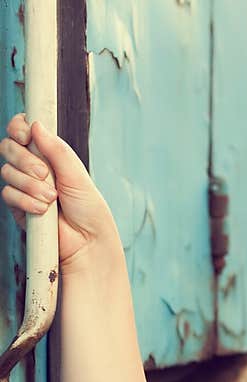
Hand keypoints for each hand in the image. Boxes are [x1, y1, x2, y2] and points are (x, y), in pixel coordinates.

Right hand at [1, 113, 118, 271]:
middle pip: (8, 147)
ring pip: (7, 171)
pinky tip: (42, 210)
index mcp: (50, 155)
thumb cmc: (88, 208)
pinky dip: (26, 201)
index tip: (24, 135)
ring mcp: (24, 186)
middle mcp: (34, 167)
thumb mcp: (76, 175)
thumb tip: (36, 124)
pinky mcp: (17, 205)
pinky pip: (8, 194)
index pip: (23, 130)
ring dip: (30, 185)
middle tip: (45, 174)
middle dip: (24, 159)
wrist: (87, 241)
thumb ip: (57, 150)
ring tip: (51, 198)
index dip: (18, 128)